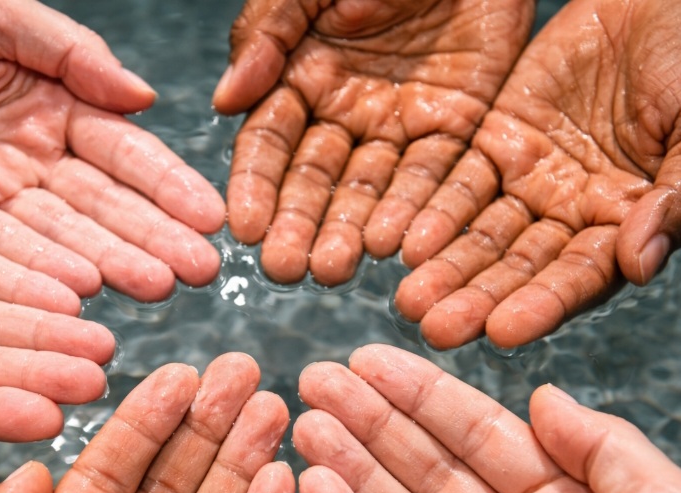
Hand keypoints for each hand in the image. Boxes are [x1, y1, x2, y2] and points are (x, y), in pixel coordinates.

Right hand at [213, 0, 532, 285]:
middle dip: (299, 225)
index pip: (269, 144)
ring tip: (336, 268)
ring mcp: (399, 123)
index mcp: (301, 78)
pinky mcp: (455, 124)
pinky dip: (418, 210)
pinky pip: (435, 175)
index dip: (256, 186)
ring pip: (371, 189)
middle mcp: (345, 112)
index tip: (246, 230)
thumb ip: (266, 34)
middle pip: (316, 180)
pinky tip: (398, 245)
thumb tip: (225, 101)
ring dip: (352, 232)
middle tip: (287, 269)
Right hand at [294, 344, 680, 492]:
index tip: (371, 362)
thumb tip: (542, 395)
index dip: (422, 396)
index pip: (479, 435)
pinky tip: (316, 491)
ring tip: (306, 427)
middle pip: (428, 468)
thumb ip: (602, 443)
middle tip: (318, 382)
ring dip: (349, 469)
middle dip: (370, 423)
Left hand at [394, 0, 680, 348]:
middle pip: (519, 266)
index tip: (504, 332)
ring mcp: (533, 177)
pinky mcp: (500, 139)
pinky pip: (460, 181)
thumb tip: (640, 264)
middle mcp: (574, 211)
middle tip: (435, 329)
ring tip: (409, 299)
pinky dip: (434, 212)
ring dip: (446, 267)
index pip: (581, 275)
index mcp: (628, 221)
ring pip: (483, 232)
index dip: (543, 304)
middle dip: (477, 299)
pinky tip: (404, 242)